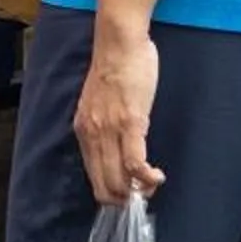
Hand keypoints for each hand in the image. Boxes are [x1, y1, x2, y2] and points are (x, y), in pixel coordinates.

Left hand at [75, 23, 163, 206]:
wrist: (119, 43)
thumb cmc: (115, 68)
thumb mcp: (100, 103)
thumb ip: (105, 125)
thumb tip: (118, 146)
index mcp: (84, 129)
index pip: (92, 174)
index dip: (111, 192)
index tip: (128, 194)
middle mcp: (92, 133)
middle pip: (103, 184)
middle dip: (125, 198)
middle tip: (144, 194)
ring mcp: (109, 130)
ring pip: (118, 178)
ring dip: (138, 191)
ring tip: (152, 186)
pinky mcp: (130, 123)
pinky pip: (135, 162)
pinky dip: (147, 177)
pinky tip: (157, 176)